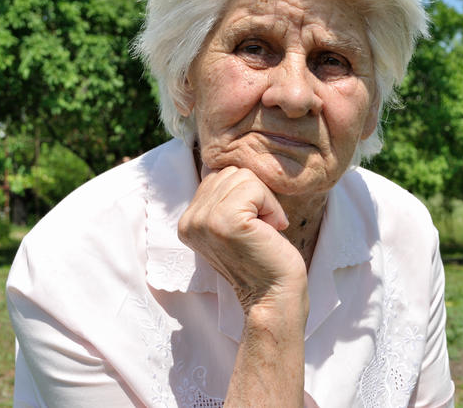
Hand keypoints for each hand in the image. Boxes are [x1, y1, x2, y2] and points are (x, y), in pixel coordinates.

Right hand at [178, 166, 307, 313]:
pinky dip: (271, 206)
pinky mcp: (225, 222)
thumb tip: (233, 165)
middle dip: (256, 195)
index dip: (246, 196)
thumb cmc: (264, 258)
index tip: (253, 226)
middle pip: (230, 173)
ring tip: (264, 230)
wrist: (274, 296)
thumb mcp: (234, 224)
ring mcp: (204, 221)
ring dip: (265, 201)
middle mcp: (189, 221)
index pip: (218, 177)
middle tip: (261, 229)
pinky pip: (254, 187)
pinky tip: (270, 230)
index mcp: (188, 221)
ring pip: (243, 176)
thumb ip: (224, 199)